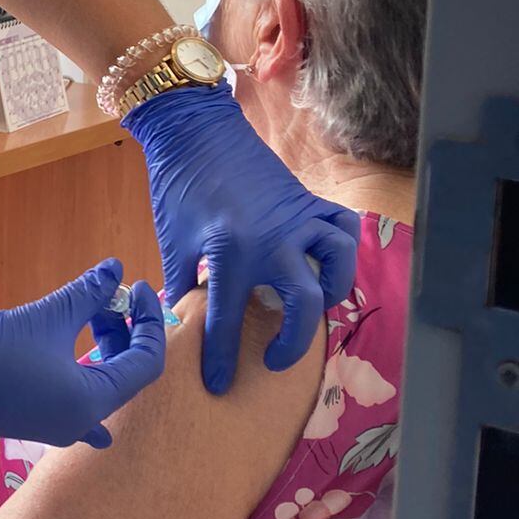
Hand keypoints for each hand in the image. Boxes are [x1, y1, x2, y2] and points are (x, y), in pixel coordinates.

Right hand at [0, 260, 165, 447]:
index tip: (136, 286)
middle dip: (125, 330)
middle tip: (110, 294)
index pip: (145, 361)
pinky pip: (78, 397)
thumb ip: (87, 293)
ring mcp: (58, 426)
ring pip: (102, 384)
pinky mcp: (36, 419)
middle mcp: (81, 421)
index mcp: (91, 401)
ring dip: (105, 346)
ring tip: (92, 310)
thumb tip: (115, 268)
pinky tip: (85, 367)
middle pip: (126, 373)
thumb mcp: (46, 316)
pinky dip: (85, 372)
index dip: (149, 320)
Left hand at [123, 86, 360, 393]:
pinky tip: (330, 265)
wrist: (196, 133)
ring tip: (312, 309)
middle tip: (272, 358)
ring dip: (333, 291)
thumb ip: (181, 286)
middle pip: (304, 303)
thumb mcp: (174, 243)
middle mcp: (273, 239)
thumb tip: (179, 325)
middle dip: (292, 342)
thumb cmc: (179, 188)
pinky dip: (344, 248)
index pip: (227, 320)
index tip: (219, 385)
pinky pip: (342, 227)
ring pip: (340, 262)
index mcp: (230, 252)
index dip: (222, 359)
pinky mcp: (308, 201)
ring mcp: (297, 218)